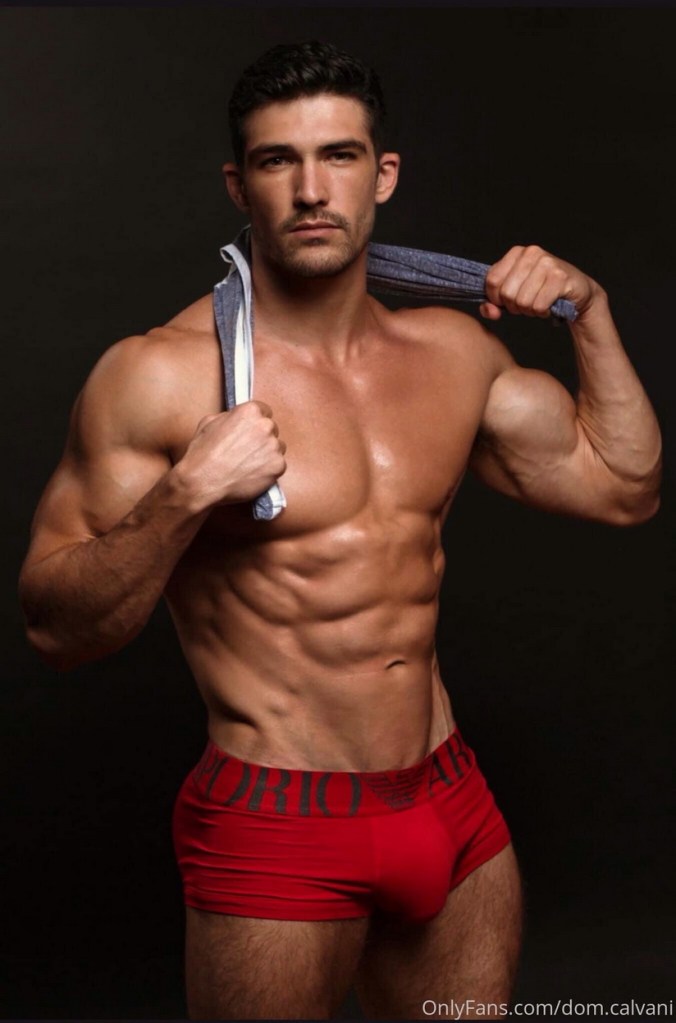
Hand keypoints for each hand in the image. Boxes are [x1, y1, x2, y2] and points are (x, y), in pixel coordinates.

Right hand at [175, 401, 286, 510]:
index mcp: (250, 411)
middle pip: (272, 429)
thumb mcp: (209, 422)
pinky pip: (278, 465)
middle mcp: (266, 426)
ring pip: (277, 447)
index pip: (264, 410)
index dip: (256, 422)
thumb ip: (230, 416)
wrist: (203, 481)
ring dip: (267, 453)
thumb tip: (236, 418)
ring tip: (248, 464)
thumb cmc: (202, 453)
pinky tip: (252, 474)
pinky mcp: (278, 466)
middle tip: (247, 450)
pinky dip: (268, 470)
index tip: (251, 431)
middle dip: (262, 438)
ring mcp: (274, 446)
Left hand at [479, 245, 600, 320]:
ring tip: (539, 303)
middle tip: (527, 304)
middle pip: (507, 293)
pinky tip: (549, 305)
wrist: (577, 292)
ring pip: (522, 301)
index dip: (496, 299)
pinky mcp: (560, 277)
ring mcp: (547, 263)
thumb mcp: (514, 294)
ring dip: (530, 310)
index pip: (492, 280)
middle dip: (514, 307)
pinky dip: (542, 312)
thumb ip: (494, 303)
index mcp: (517, 253)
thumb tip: (489, 311)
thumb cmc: (542, 291)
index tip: (507, 301)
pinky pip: (538, 306)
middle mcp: (532, 253)